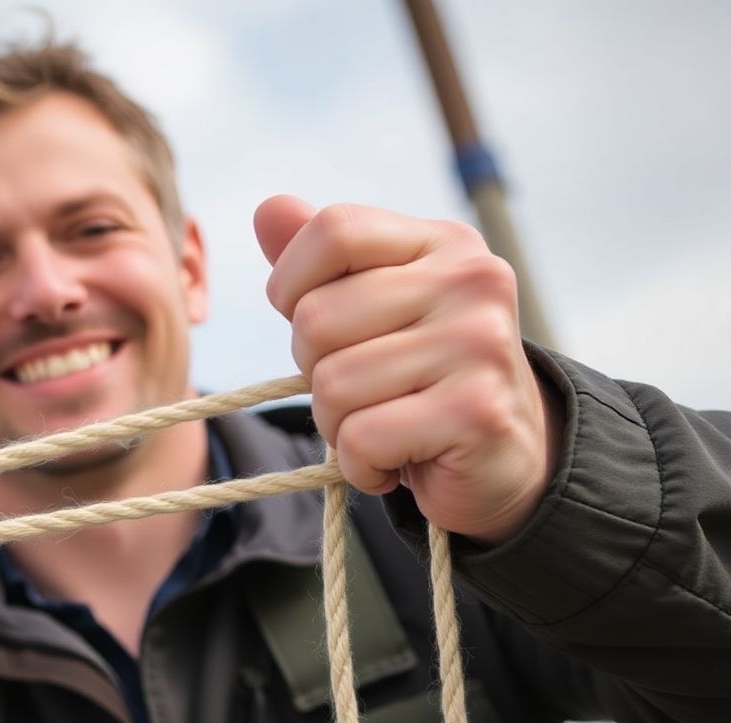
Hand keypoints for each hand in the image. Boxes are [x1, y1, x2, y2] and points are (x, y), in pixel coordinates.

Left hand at [255, 196, 560, 543]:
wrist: (504, 458)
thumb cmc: (420, 376)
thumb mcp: (371, 307)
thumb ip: (322, 261)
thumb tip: (267, 208)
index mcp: (443, 242)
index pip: (334, 230)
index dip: (291, 282)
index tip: (310, 322)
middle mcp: (472, 280)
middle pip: (316, 317)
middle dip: (314, 368)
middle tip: (363, 390)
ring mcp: (481, 344)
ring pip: (333, 384)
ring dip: (337, 423)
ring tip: (383, 424)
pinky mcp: (478, 412)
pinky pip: (361, 438)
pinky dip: (361, 464)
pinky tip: (396, 460)